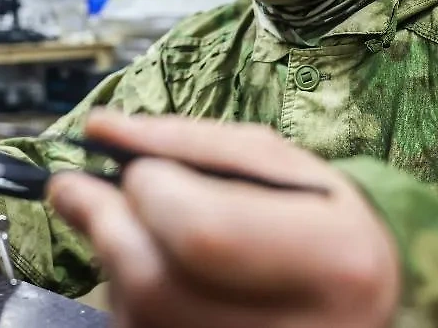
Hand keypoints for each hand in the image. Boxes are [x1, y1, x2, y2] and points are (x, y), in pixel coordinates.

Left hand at [47, 111, 399, 327]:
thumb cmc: (315, 217)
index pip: (201, 230)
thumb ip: (189, 141)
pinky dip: (123, 290)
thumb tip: (102, 131)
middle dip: (104, 220)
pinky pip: (134, 325)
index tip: (136, 165)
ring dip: (112, 255)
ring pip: (133, 309)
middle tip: (86, 189)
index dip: (149, 189)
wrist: (351, 299)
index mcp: (334, 260)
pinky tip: (155, 269)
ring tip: (140, 227)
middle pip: (151, 280)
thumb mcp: (275, 163)